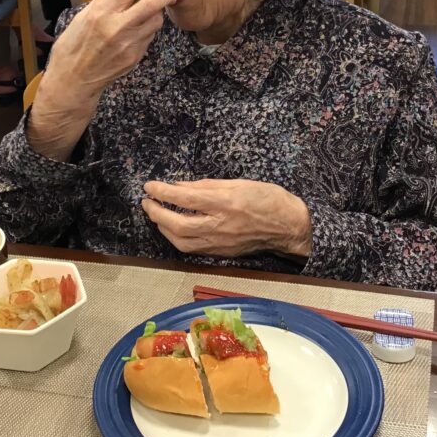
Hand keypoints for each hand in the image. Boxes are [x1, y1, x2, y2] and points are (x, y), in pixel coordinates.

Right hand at [27, 0, 175, 160]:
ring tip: (146, 13)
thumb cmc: (73, 45)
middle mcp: (118, 26)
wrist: (74, 79)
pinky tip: (137, 30)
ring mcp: (129, 43)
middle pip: (154, 2)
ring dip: (155, 13)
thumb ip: (105, 0)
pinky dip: (147, 29)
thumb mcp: (83, 16)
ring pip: (156, 20)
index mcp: (101, 12)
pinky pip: (149, 36)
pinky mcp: (136, 56)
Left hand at [142, 179, 312, 258]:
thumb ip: (207, 185)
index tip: (150, 186)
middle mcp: (219, 225)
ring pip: (181, 242)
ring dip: (163, 229)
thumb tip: (180, 186)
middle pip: (178, 225)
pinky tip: (173, 229)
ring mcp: (219, 243)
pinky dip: (177, 239)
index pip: (185, 198)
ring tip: (156, 215)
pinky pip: (192, 249)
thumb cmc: (268, 199)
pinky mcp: (221, 253)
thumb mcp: (239, 183)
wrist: (289, 227)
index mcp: (225, 203)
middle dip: (157, 213)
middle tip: (147, 202)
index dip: (163, 192)